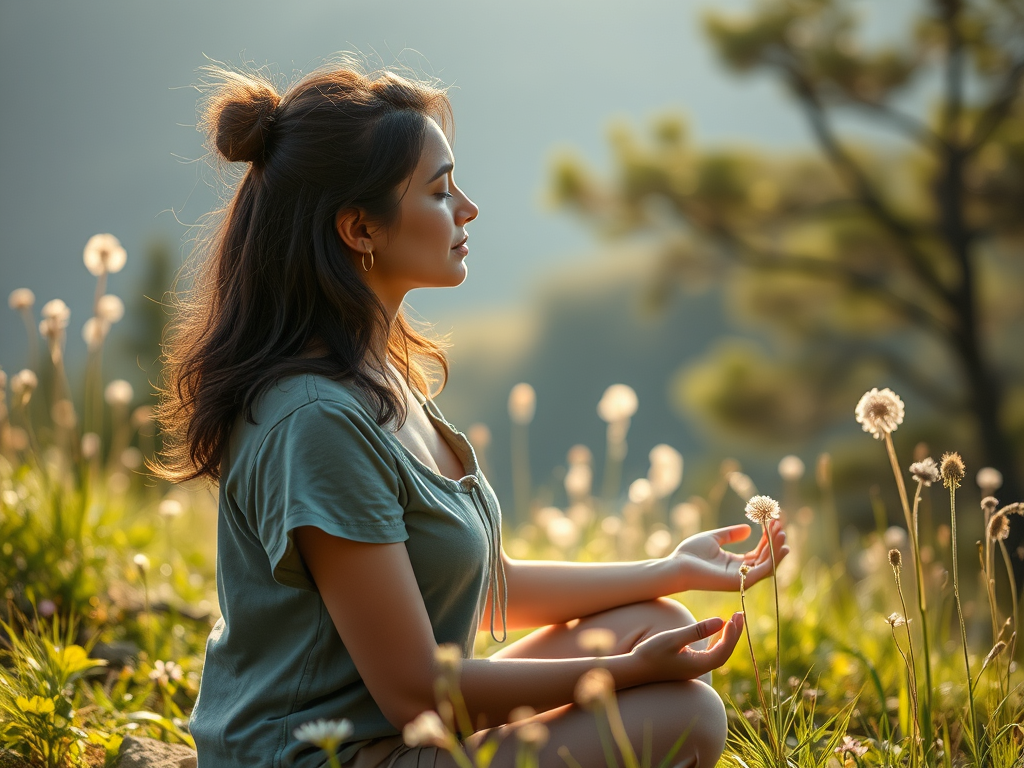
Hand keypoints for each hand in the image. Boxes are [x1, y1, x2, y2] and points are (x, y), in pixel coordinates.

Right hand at [630, 613, 744, 682]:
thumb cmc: (651, 653)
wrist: (635, 669)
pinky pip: (710, 653)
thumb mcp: (673, 638)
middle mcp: (700, 669)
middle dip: (734, 633)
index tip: (734, 617)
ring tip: (733, 620)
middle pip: (725, 652)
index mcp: (698, 665)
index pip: (723, 650)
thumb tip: (721, 621)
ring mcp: (695, 668)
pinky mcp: (689, 665)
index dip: (732, 634)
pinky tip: (718, 631)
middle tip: (740, 614)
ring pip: (719, 653)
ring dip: (727, 637)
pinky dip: (717, 641)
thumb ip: (697, 630)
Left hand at [668, 520, 787, 592]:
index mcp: (735, 564)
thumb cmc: (690, 553)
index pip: (758, 553)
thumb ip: (731, 534)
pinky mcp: (739, 581)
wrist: (676, 565)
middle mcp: (741, 573)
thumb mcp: (714, 538)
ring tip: (782, 532)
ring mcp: (741, 579)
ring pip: (767, 565)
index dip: (767, 538)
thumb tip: (749, 528)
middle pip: (765, 558)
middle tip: (780, 524)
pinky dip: (773, 559)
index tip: (773, 522)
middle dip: (774, 542)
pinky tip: (779, 546)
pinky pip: (762, 571)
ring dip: (777, 549)